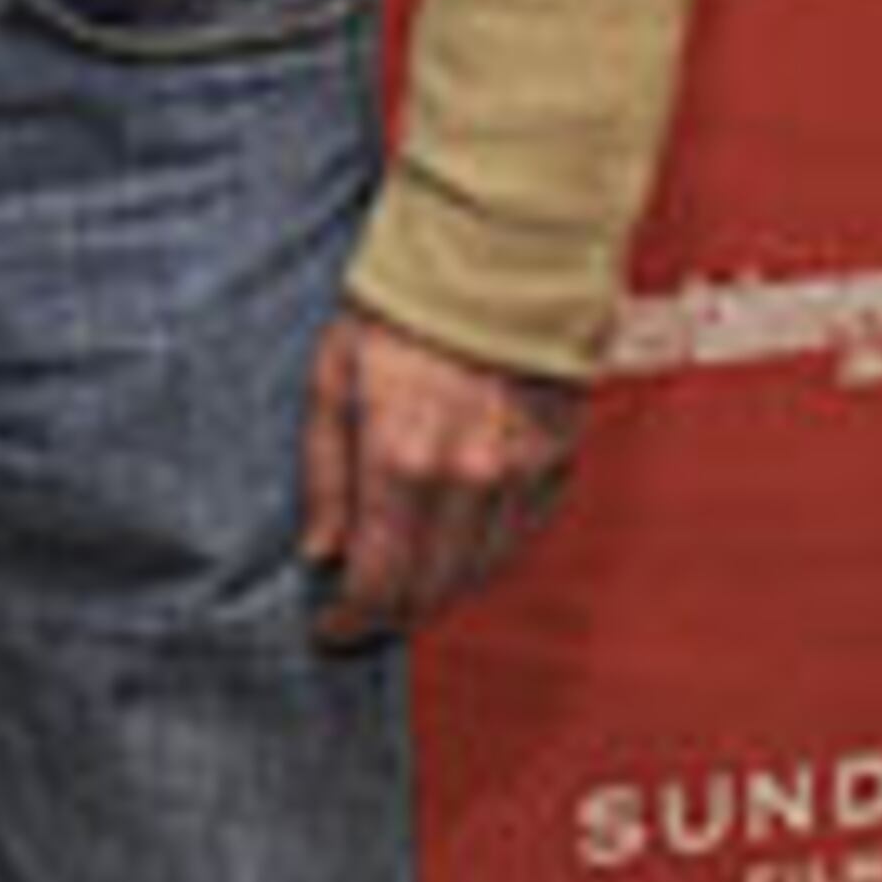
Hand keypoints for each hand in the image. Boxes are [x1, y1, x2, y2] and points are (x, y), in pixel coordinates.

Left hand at [298, 301, 585, 641]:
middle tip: (365, 613)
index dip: (351, 621)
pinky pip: (524, 534)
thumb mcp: (333, 377)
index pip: (379, 582)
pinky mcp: (559, 457)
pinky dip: (489, 552)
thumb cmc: (403, 304)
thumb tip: (321, 551)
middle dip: (394, 612)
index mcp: (402, 460)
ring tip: (408, 581)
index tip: (331, 630)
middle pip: (433, 590)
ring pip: (482, 571)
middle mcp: (468, 479)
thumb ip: (325, 474)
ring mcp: (521, 472)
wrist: (497, 251)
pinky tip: (461, 543)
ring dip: (442, 588)